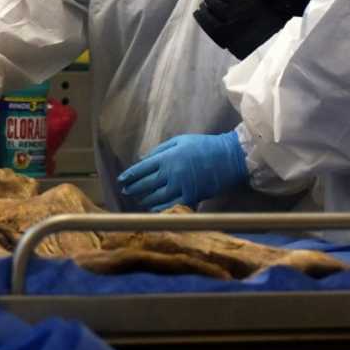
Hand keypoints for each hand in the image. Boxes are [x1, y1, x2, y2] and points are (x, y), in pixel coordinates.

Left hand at [117, 132, 247, 211]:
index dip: (129, 176)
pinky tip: (152, 209)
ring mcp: (180, 186)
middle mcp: (171, 173)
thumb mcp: (180, 140)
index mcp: (167, 157)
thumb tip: (143, 160)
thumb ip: (160, 150)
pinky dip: (159, 209)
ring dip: (144, 200)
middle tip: (126, 191)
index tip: (121, 180)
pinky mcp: (190, 197)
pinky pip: (170, 205)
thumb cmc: (203, 146)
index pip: (141, 169)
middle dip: (133, 188)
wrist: (229, 157)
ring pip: (155, 197)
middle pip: (145, 184)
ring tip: (139, 200)